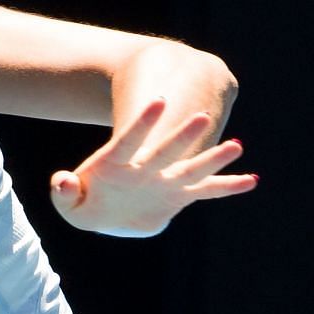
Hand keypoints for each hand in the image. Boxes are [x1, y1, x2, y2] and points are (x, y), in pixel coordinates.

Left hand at [49, 97, 256, 236]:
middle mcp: (146, 168)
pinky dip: (228, 186)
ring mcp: (165, 180)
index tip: (159, 101)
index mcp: (117, 163)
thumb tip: (62, 182)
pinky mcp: (179, 195)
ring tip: (237, 145)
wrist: (108, 213)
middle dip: (183, 135)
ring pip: (192, 167)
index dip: (142, 122)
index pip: (129, 139)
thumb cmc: (87, 203)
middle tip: (202, 117)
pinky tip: (251, 180)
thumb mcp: (70, 205)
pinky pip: (207, 191)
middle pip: (166, 150)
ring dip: (213, 158)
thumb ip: (64, 193)